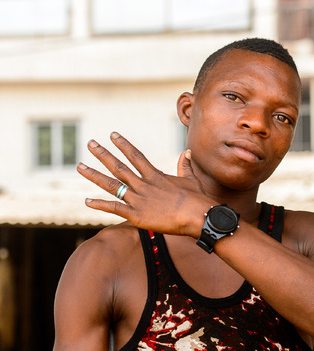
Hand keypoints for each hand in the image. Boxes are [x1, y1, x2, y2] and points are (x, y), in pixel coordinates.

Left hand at [77, 132, 207, 235]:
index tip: (112, 135)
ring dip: (95, 175)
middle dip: (103, 154)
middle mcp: (143, 184)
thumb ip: (185, 166)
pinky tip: (86, 201)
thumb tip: (186, 153)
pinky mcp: (136, 215)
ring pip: (112, 185)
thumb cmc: (196, 198)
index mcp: (155, 175)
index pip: (135, 156)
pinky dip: (100, 205)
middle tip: (90, 143)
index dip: (123, 145)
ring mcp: (138, 199)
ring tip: (80, 166)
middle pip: (119, 167)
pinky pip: (114, 208)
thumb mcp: (190, 179)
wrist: (196, 215)